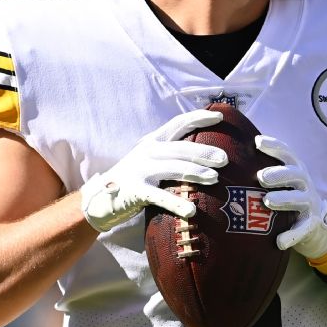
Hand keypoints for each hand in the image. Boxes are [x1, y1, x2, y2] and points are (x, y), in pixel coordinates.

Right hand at [80, 110, 227, 231]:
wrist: (101, 197)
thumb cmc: (134, 177)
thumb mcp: (150, 158)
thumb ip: (171, 152)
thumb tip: (206, 152)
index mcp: (153, 141)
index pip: (178, 123)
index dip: (198, 117)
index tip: (219, 116)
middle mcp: (148, 152)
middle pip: (181, 148)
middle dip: (204, 151)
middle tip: (225, 158)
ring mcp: (141, 170)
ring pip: (174, 168)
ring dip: (196, 172)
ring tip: (215, 178)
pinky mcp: (136, 191)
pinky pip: (160, 197)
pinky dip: (177, 203)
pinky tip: (192, 210)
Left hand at [255, 135, 326, 258]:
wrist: (314, 223)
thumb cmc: (287, 195)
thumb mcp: (281, 179)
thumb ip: (263, 168)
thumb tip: (231, 152)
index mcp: (295, 169)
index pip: (286, 153)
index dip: (273, 146)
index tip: (257, 142)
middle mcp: (304, 183)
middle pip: (295, 174)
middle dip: (278, 174)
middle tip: (261, 177)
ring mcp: (309, 203)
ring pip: (299, 199)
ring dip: (284, 199)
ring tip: (268, 201)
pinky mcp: (311, 224)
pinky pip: (302, 229)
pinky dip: (291, 235)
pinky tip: (279, 242)